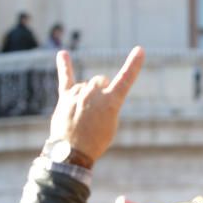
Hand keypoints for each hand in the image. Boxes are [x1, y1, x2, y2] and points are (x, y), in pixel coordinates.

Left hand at [48, 47, 144, 161]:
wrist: (72, 152)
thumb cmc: (96, 141)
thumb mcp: (111, 124)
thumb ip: (107, 104)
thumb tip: (94, 94)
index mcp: (111, 101)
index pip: (126, 79)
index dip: (134, 65)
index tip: (140, 50)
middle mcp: (95, 93)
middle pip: (100, 80)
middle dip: (100, 91)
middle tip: (96, 111)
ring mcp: (79, 93)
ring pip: (85, 84)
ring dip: (86, 94)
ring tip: (83, 114)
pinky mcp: (66, 97)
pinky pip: (66, 78)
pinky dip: (64, 66)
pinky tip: (62, 54)